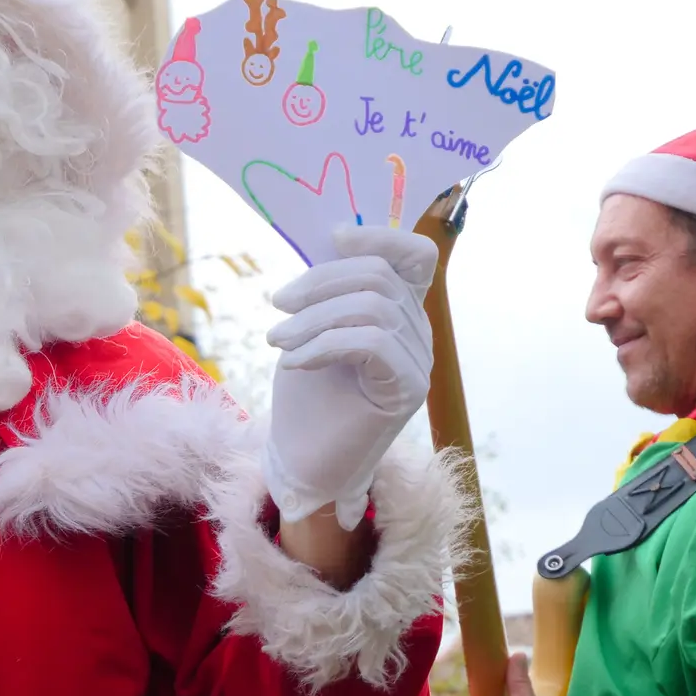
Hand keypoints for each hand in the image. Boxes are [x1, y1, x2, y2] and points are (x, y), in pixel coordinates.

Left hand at [264, 226, 436, 527]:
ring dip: (313, 318)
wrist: (301, 459)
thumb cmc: (305, 394)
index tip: (332, 237)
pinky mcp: (407, 390)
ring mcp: (418, 362)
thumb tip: (334, 237)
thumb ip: (331, 288)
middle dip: (320, 282)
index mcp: (400, 310)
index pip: (416, 256)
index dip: (381, 235)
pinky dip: (323, 345)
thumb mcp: (312, 326)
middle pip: (380, 276)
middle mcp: (418, 332)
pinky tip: (293, 361)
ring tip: (277, 340)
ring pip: (372, 307)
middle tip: (277, 305)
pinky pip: (372, 342)